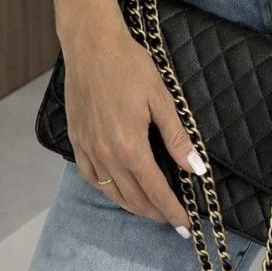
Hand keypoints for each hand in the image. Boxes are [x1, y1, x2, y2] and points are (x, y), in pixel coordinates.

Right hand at [63, 15, 204, 232]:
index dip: (172, 211)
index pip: (155, 192)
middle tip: (172, 219)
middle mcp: (106, 155)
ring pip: (110, 192)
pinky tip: (115, 188)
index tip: (185, 225)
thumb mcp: (161, 98)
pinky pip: (90, 176)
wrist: (91, 45)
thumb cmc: (130, 66)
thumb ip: (177, 137)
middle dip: (154, 213)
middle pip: (133, 198)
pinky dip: (106, 189)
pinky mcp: (76, 139)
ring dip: (131, 205)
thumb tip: (195, 168)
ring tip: (149, 209)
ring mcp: (88, 149)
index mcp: (130, 147)